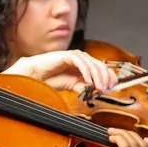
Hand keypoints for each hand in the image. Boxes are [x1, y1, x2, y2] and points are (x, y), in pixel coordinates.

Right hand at [2, 50, 117, 92]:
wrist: (36, 75)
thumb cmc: (52, 79)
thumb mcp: (72, 86)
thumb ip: (84, 87)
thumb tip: (96, 91)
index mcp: (84, 65)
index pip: (102, 69)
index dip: (109, 77)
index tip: (111, 88)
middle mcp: (82, 59)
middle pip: (100, 66)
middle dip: (105, 78)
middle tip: (105, 89)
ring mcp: (75, 56)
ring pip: (92, 64)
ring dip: (98, 76)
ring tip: (98, 87)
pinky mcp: (68, 55)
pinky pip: (81, 62)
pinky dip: (86, 71)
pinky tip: (88, 81)